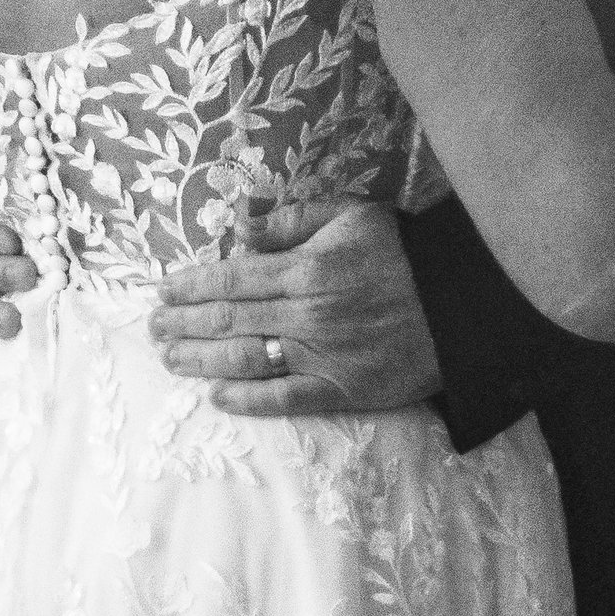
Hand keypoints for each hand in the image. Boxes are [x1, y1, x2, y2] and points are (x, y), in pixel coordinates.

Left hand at [151, 198, 439, 416]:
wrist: (462, 306)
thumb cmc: (405, 254)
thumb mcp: (352, 215)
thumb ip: (293, 219)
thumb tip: (241, 225)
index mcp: (305, 269)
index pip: (231, 278)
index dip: (191, 286)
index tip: (163, 291)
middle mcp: (305, 315)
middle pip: (228, 321)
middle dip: (183, 324)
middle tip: (153, 328)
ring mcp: (320, 356)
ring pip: (244, 361)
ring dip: (200, 361)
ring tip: (171, 358)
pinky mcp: (341, 390)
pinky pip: (284, 399)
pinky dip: (247, 400)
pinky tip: (217, 397)